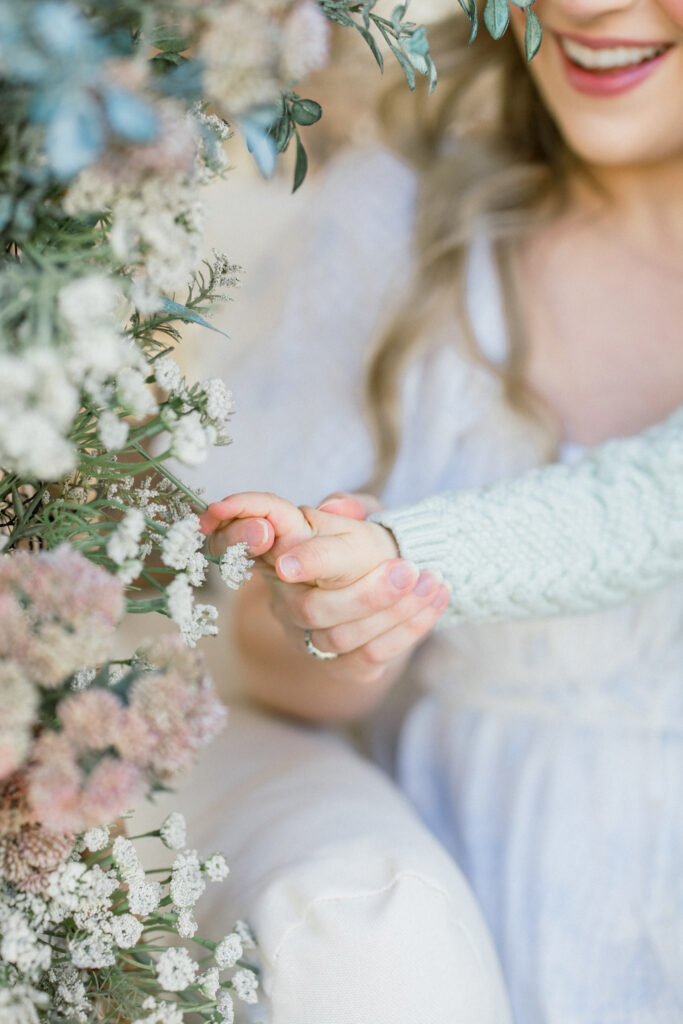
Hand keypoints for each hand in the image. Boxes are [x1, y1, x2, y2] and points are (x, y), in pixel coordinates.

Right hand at [201, 491, 449, 681]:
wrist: (394, 579)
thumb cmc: (363, 544)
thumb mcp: (356, 515)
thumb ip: (349, 507)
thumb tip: (341, 504)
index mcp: (276, 551)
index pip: (240, 546)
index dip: (238, 537)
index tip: (263, 532)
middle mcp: (284, 599)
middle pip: (308, 609)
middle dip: (364, 592)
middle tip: (408, 568)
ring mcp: (306, 636)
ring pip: (340, 638)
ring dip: (395, 610)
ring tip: (433, 580)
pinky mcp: (338, 666)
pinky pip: (369, 658)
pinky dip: (409, 629)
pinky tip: (437, 599)